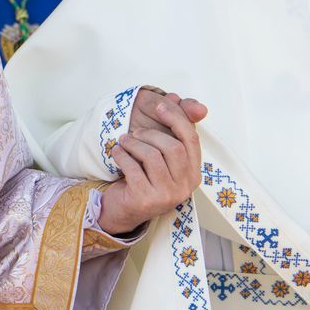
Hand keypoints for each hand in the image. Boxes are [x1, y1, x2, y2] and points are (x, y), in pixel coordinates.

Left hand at [97, 89, 208, 236]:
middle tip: (133, 132)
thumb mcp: (159, 155)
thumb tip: (180, 99)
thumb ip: (170, 129)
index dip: (177, 119)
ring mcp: (166, 196)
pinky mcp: (146, 200)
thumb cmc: (142, 179)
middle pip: (173, 147)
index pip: (192, 139)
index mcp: (193, 173)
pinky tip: (116, 154)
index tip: (160, 106)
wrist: (122, 210)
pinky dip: (121, 156)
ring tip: (122, 142)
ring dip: (133, 144)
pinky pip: (133, 168)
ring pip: (152, 156)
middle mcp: (185, 186)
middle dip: (150, 133)